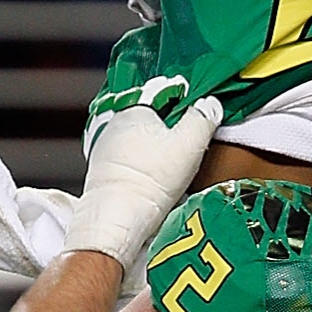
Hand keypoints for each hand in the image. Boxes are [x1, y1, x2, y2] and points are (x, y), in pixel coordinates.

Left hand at [67, 83, 224, 268]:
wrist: (117, 218)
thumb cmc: (151, 179)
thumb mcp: (190, 144)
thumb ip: (203, 118)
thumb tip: (210, 104)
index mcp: (134, 108)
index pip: (162, 93)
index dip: (182, 102)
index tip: (195, 116)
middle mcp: (114, 124)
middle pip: (148, 117)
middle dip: (166, 127)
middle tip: (184, 142)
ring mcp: (104, 148)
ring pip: (136, 139)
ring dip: (152, 148)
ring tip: (169, 164)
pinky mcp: (101, 172)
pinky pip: (127, 160)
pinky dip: (140, 164)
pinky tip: (152, 177)